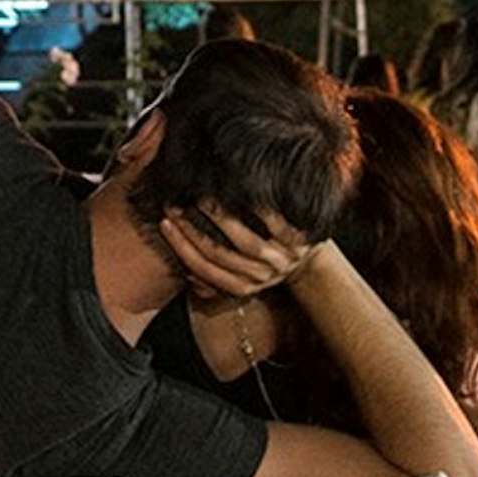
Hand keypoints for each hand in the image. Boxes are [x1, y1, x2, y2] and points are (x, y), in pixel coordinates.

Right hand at [160, 200, 314, 299]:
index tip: (165, 222)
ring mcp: (282, 260)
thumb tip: (185, 274)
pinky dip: (261, 209)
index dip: (181, 246)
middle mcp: (261, 276)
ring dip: (220, 218)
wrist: (312, 263)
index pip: (204, 268)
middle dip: (192, 229)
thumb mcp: (243, 276)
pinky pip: (277, 225)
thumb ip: (215, 277)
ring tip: (202, 196)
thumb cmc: (267, 262)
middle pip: (219, 254)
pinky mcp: (300, 243)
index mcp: (243, 286)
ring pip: (245, 242)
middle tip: (175, 205)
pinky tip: (244, 190)